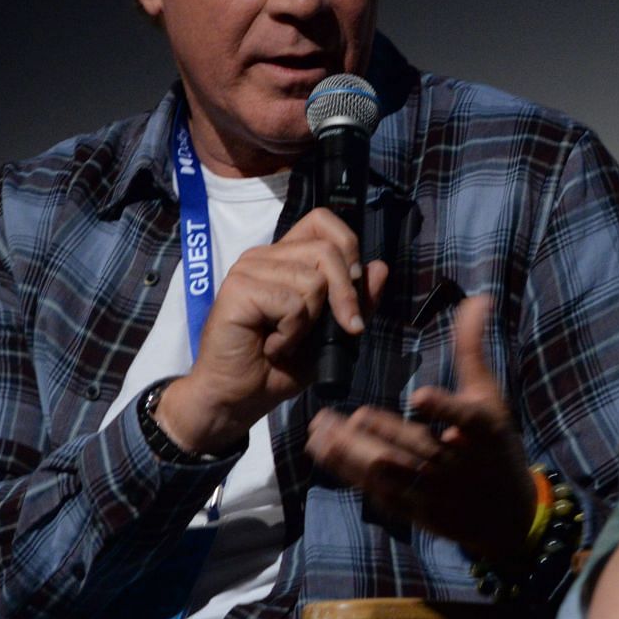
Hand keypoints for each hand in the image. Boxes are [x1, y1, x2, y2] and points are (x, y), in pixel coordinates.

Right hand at [158, 208, 387, 454]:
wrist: (238, 398)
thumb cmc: (280, 366)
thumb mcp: (332, 334)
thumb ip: (356, 301)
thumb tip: (380, 266)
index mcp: (285, 257)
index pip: (322, 221)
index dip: (347, 245)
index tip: (354, 285)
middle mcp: (265, 256)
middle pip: (327, 251)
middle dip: (345, 295)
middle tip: (337, 329)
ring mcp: (248, 269)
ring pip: (313, 280)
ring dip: (310, 323)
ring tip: (286, 340)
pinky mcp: (238, 289)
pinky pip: (292, 303)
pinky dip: (291, 333)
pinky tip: (272, 346)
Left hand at [307, 294, 536, 557]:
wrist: (503, 514)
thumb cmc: (494, 445)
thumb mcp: (490, 396)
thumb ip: (473, 350)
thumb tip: (476, 299)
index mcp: (482, 431)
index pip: (465, 418)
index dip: (444, 408)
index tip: (420, 395)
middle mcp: (457, 462)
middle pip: (417, 449)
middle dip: (383, 433)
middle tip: (352, 415)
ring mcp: (433, 490)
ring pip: (389, 472)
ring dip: (352, 452)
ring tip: (321, 429)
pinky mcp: (412, 509)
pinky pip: (376, 491)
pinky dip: (347, 471)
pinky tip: (321, 450)